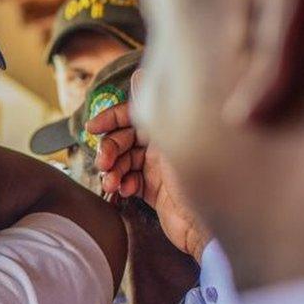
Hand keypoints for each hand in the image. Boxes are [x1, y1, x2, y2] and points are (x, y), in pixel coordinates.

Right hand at [86, 102, 210, 262]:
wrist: (211, 227)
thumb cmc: (202, 182)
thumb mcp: (175, 140)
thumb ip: (152, 110)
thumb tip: (139, 75)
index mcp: (171, 128)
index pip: (133, 115)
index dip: (110, 118)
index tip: (92, 128)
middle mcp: (164, 145)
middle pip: (124, 140)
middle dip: (109, 149)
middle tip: (104, 163)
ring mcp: (159, 168)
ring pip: (123, 162)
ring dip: (113, 170)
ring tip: (111, 183)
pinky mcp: (155, 189)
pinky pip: (129, 181)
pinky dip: (123, 184)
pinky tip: (125, 191)